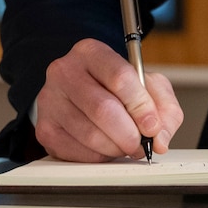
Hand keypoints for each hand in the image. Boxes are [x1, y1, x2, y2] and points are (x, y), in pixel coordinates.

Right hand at [35, 38, 184, 161]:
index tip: (152, 126)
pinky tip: (106, 147)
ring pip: (90, 134)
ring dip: (116, 147)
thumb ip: (163, 107)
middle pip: (103, 109)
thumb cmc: (116, 88)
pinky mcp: (44, 128)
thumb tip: (160, 137)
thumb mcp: (148, 85)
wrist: (81, 93)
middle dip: (129, 133)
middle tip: (141, 144)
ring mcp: (50, 100)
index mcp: (91, 52)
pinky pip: (77, 151)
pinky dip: (99, 156)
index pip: (119, 77)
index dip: (140, 106)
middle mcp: (65, 71)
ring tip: (126, 146)